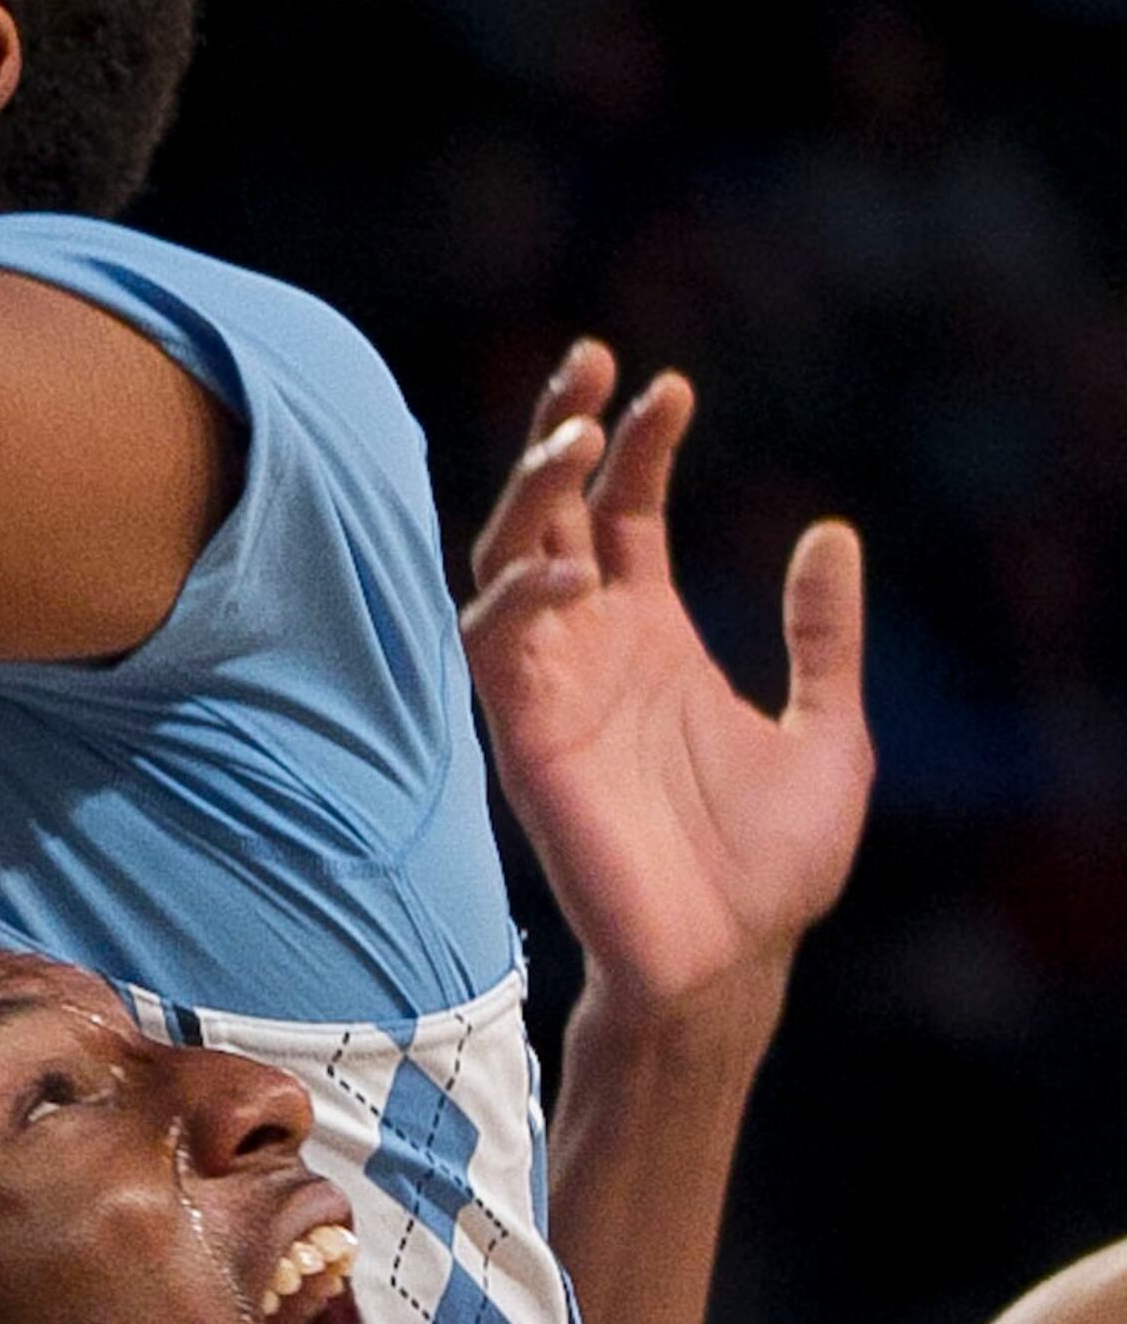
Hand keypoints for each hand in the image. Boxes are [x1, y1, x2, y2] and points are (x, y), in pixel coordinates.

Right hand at [463, 340, 872, 1007]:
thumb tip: (831, 532)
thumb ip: (823, 636)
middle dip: (560, 432)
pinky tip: (573, 568)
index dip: (639, 445)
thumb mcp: (830, 731)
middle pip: (551, 509)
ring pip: (504, 555)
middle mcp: (589, 643)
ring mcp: (548, 681)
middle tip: (589, 365)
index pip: (624, 512)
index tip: (671, 387)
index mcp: (652, 635)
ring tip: (573, 437)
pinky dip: (520, 594)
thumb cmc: (771, 864)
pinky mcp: (520, 728)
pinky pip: (494, 640)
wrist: (728, 958)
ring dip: (529, 493)